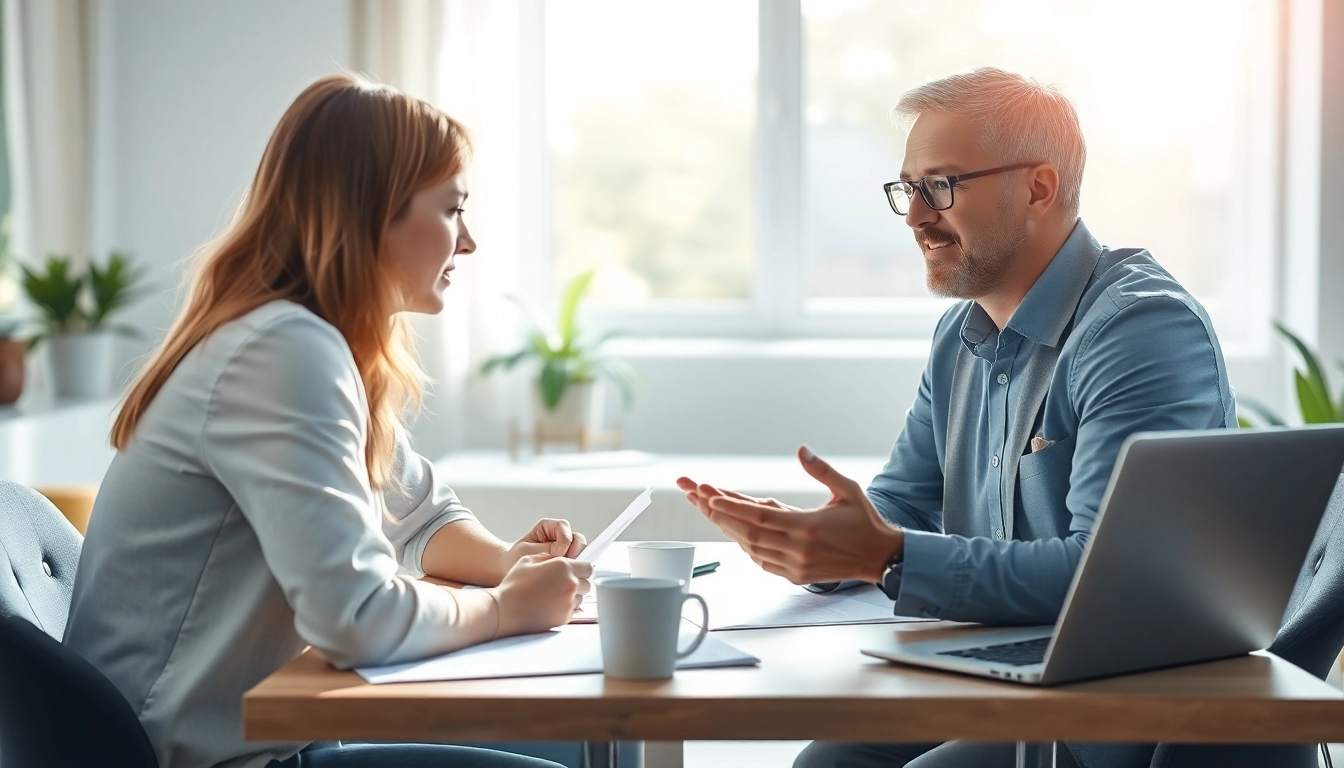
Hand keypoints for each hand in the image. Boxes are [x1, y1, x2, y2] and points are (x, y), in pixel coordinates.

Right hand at [491, 554, 593, 636]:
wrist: (505, 610)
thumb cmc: (514, 584)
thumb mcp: (529, 559)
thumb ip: (549, 557)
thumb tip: (560, 558)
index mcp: (564, 567)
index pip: (588, 566)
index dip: (581, 567)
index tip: (575, 570)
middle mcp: (570, 585)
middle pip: (587, 582)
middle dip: (578, 581)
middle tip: (562, 582)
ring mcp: (569, 603)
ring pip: (581, 597)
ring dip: (573, 594)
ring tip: (553, 594)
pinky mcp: (564, 617)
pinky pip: (573, 610)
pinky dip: (566, 607)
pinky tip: (550, 604)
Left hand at [502, 518, 586, 572]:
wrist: (509, 570)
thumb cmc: (515, 559)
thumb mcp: (527, 551)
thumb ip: (546, 549)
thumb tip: (564, 553)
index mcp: (549, 527)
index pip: (564, 527)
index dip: (564, 540)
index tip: (557, 553)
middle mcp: (559, 536)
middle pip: (578, 539)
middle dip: (573, 552)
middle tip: (563, 564)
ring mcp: (565, 550)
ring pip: (581, 552)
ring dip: (574, 563)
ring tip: (562, 572)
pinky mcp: (567, 563)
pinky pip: (578, 564)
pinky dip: (573, 571)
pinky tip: (564, 577)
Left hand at [684, 446, 902, 584]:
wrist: (880, 558)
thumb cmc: (864, 522)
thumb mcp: (847, 490)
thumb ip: (822, 470)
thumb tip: (802, 450)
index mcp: (808, 527)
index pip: (759, 517)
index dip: (731, 507)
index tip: (708, 496)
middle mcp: (798, 549)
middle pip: (746, 533)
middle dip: (718, 514)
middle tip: (696, 496)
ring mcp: (795, 565)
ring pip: (750, 548)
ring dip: (728, 528)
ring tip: (708, 509)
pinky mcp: (795, 576)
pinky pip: (761, 561)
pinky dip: (746, 546)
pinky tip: (735, 531)